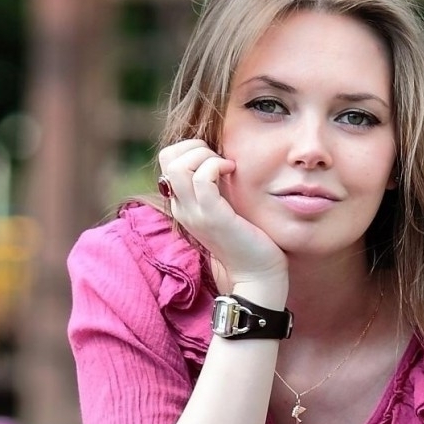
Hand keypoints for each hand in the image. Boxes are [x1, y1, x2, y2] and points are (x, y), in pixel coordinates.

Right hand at [157, 139, 287, 294]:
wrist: (257, 276)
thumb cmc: (247, 240)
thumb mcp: (224, 208)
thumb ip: (216, 187)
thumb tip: (220, 157)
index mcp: (182, 204)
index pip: (168, 161)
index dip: (191, 149)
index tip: (217, 160)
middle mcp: (182, 207)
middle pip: (167, 158)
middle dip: (195, 146)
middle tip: (219, 160)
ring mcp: (194, 213)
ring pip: (179, 165)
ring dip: (205, 155)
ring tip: (225, 166)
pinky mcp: (212, 217)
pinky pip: (202, 178)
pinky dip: (217, 165)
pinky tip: (232, 170)